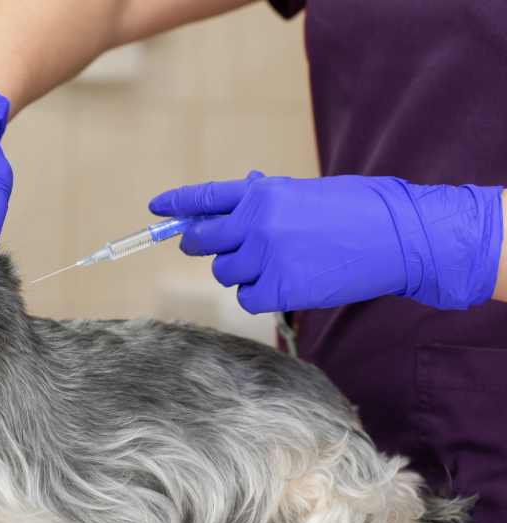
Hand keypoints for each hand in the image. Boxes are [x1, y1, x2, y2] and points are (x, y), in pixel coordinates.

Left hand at [149, 172, 503, 312]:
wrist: (400, 236)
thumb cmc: (359, 210)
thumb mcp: (306, 194)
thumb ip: (266, 201)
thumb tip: (232, 208)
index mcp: (262, 192)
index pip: (205, 198)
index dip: (177, 204)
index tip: (155, 208)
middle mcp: (256, 222)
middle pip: (203, 241)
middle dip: (201, 245)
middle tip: (211, 248)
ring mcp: (265, 256)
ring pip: (225, 273)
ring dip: (240, 271)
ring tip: (277, 263)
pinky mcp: (279, 287)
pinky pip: (246, 297)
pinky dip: (258, 295)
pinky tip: (285, 284)